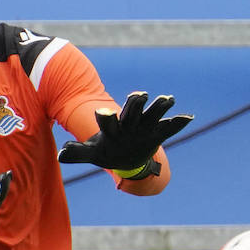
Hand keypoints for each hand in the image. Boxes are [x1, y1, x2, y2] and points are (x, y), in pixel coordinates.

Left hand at [57, 91, 190, 178]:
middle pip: (132, 110)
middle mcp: (129, 123)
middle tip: (140, 94)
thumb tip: (61, 155)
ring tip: (168, 99)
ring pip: (152, 113)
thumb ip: (78, 153)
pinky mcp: (158, 133)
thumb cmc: (106, 151)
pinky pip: (169, 127)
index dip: (105, 116)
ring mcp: (145, 126)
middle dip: (135, 103)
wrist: (125, 155)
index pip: (107, 120)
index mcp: (112, 128)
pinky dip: (178, 122)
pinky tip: (188, 117)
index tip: (103, 111)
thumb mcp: (92, 153)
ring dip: (159, 106)